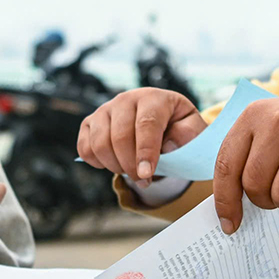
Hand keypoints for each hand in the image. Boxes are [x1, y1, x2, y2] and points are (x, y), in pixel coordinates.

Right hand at [78, 88, 206, 185]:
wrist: (162, 123)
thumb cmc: (179, 128)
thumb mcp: (194, 130)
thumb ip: (187, 135)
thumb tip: (168, 145)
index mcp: (154, 98)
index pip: (146, 124)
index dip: (145, 152)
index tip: (146, 175)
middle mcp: (126, 99)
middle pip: (120, 136)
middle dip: (130, 165)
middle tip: (144, 181)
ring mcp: (104, 110)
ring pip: (99, 143)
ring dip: (115, 166)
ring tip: (132, 171)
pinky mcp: (90, 123)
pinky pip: (85, 148)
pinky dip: (97, 162)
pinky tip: (115, 164)